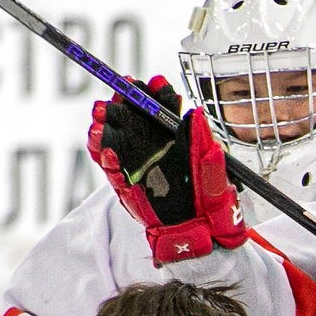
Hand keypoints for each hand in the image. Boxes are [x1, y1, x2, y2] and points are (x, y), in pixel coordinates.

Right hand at [88, 77, 247, 267]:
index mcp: (172, 138)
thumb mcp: (215, 172)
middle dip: (122, 103)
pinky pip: (111, 169)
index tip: (152, 81)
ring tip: (100, 117)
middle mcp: (151, 146)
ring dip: (104, 126)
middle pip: (130, 117)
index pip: (158, 108)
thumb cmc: (211, 202)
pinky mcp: (126, 185)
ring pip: (113, 139)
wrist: (203, 234)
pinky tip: (106, 150)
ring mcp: (136, 164)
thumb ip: (205, 145)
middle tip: (119, 92)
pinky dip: (106, 158)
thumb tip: (197, 113)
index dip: (153, 93)